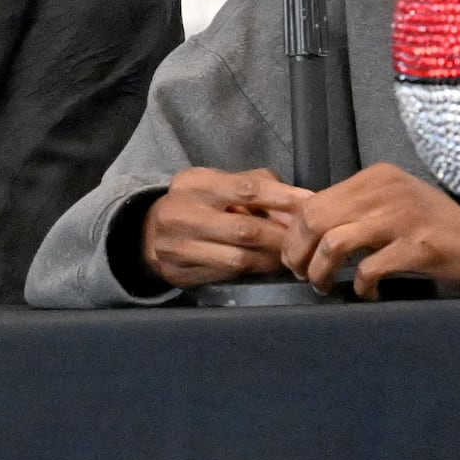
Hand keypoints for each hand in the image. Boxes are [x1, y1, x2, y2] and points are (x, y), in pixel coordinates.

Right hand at [139, 166, 313, 287]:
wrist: (149, 231)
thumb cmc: (198, 203)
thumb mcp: (220, 182)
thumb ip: (258, 186)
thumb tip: (298, 204)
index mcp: (195, 184)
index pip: (246, 189)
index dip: (282, 198)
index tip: (310, 204)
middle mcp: (182, 213)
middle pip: (245, 230)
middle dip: (280, 238)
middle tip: (305, 241)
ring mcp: (176, 247)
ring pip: (238, 259)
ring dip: (270, 260)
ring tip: (288, 257)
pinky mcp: (178, 273)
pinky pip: (225, 277)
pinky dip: (251, 273)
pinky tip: (264, 267)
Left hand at [284, 162, 459, 294]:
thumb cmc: (436, 229)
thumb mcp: (393, 205)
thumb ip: (356, 210)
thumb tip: (306, 231)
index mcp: (377, 178)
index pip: (313, 202)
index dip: (294, 235)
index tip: (295, 258)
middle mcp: (387, 191)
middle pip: (315, 220)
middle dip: (299, 254)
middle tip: (304, 276)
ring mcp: (402, 217)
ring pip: (334, 244)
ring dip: (321, 272)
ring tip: (326, 286)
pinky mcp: (417, 247)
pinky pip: (368, 270)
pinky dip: (361, 288)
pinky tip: (369, 294)